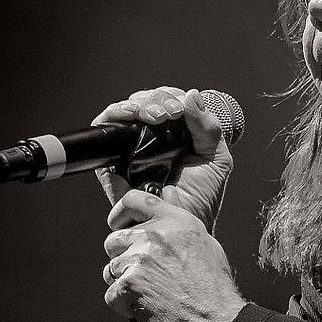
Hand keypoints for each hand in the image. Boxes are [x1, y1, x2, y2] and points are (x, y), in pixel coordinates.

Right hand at [91, 86, 233, 230]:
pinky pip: (105, 128)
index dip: (173, 98)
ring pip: (127, 110)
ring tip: (155, 115)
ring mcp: (131, 147)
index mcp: (177, 135)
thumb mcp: (216, 159)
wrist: (179, 226)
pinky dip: (115, 115)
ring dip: (141, 104)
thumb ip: (209, 128)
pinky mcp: (111, 159)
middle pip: (147, 101)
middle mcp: (152, 138)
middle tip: (169, 113)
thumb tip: (192, 95)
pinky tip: (131, 115)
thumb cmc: (199, 200)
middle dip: (158, 100)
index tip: (180, 111)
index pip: (169, 101)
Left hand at [104, 188, 246, 321]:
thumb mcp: (205, 243)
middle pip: (114, 240)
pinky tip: (146, 308)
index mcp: (176, 222)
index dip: (120, 214)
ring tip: (150, 294)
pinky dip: (124, 305)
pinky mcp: (130, 285)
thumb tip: (169, 196)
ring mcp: (140, 259)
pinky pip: (111, 294)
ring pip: (111, 269)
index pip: (133, 200)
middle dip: (124, 258)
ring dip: (124, 283)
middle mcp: (156, 236)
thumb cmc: (214, 291)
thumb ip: (179, 222)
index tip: (118, 225)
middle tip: (145, 275)